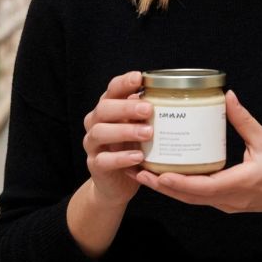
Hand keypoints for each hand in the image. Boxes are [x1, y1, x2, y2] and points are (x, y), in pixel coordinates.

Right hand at [81, 71, 151, 207]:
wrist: (116, 183)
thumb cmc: (131, 149)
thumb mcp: (139, 128)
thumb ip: (146, 114)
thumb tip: (169, 98)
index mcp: (107, 109)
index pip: (112, 90)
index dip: (124, 83)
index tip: (139, 78)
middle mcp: (95, 123)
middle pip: (104, 109)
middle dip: (126, 107)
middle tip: (148, 109)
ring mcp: (92, 144)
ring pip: (100, 132)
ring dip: (125, 131)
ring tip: (147, 133)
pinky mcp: (95, 165)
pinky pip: (104, 160)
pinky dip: (121, 158)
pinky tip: (138, 157)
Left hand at [135, 90, 261, 216]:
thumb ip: (244, 120)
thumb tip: (228, 96)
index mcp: (238, 183)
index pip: (203, 187)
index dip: (178, 183)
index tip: (158, 174)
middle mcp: (228, 198)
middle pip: (189, 197)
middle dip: (162, 186)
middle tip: (138, 172)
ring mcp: (227, 204)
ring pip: (192, 199)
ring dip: (168, 189)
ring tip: (145, 175)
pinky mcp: (227, 202)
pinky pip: (199, 197)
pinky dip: (182, 189)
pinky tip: (169, 177)